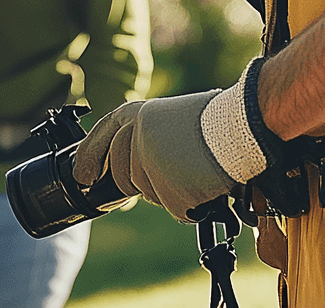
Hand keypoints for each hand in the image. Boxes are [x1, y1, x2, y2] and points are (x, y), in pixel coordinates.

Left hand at [70, 90, 239, 218]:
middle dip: (141, 183)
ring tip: (196, 169)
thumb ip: (145, 136)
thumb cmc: (214, 121)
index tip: (83, 176)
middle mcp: (136, 140)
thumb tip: (130, 164)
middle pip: (124, 177)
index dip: (88, 158)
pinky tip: (205, 184)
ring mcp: (150, 167)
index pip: (100, 138)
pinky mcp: (169, 192)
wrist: (242, 125)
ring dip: (172, 190)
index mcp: (135, 115)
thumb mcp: (169, 117)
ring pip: (151, 194)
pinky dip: (191, 204)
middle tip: (172, 172)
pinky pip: (176, 208)